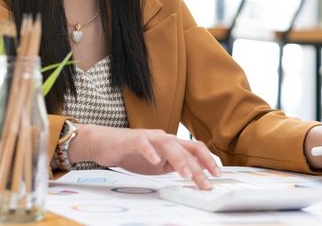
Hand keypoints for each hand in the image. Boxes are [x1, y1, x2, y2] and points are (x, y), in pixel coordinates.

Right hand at [70, 124, 220, 189]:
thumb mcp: (157, 163)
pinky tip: (156, 162)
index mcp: (171, 144)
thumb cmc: (131, 153)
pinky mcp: (132, 139)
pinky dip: (151, 152)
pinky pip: (143, 144)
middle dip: (199, 166)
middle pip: (186, 148)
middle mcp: (163, 137)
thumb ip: (173, 165)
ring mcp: (148, 137)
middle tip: (206, 183)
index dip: (208, 160)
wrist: (104, 143)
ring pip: (169, 144)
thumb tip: (193, 173)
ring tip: (186, 175)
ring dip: (180, 160)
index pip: (195, 149)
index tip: (217, 175)